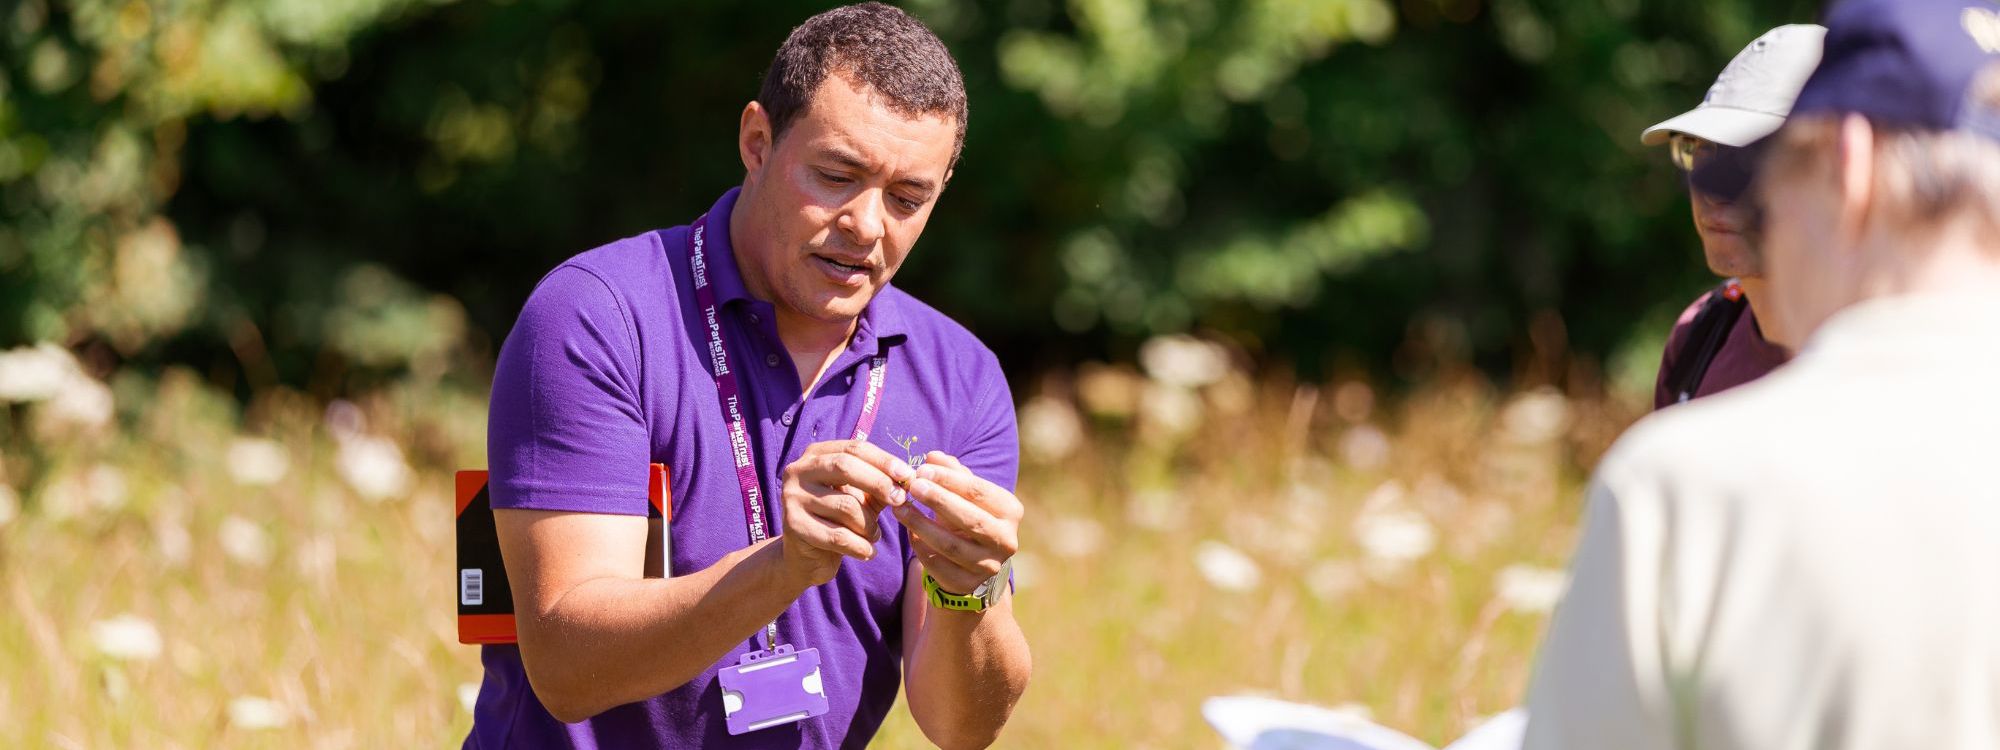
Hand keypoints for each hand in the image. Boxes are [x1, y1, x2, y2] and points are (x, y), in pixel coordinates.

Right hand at [778, 440, 917, 586]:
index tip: (908, 475)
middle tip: (900, 500)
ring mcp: (792, 497)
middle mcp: (799, 470)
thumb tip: (909, 479)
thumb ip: (880, 485)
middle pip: (845, 467)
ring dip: (869, 525)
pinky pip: (838, 536)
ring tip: (874, 536)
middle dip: (879, 483)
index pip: (854, 448)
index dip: (884, 460)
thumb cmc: (839, 520)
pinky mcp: (793, 525)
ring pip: (845, 506)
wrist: (807, 556)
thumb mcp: (861, 497)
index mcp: (816, 454)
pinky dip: (860, 546)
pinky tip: (868, 552)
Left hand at [894, 451, 1022, 596]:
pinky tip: (909, 533)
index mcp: (1010, 511)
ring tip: (900, 508)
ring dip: (921, 525)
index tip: (922, 469)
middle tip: (911, 486)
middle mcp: (1006, 540)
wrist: (972, 562)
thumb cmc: (966, 516)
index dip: (948, 479)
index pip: (978, 491)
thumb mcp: (964, 493)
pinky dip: (921, 548)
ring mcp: (989, 566)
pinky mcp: (968, 585)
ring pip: (951, 545)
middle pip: (969, 519)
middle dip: (937, 500)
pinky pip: (939, 566)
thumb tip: (932, 457)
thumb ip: (950, 473)